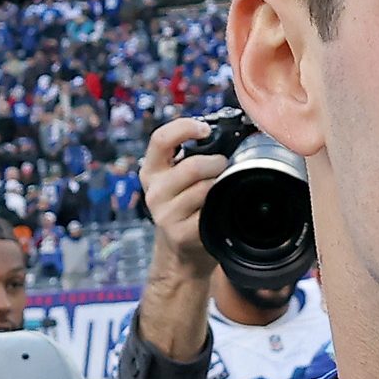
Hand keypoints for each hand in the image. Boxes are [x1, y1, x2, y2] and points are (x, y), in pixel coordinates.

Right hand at [139, 116, 223, 272]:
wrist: (181, 250)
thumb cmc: (186, 206)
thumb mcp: (178, 179)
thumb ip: (189, 157)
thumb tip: (226, 134)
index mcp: (152, 170)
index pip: (160, 139)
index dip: (184, 128)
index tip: (205, 129)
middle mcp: (154, 191)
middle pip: (192, 166)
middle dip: (216, 163)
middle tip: (224, 166)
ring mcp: (165, 214)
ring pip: (204, 189)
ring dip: (220, 185)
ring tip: (221, 187)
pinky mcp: (180, 233)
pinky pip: (209, 211)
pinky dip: (220, 206)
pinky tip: (218, 208)